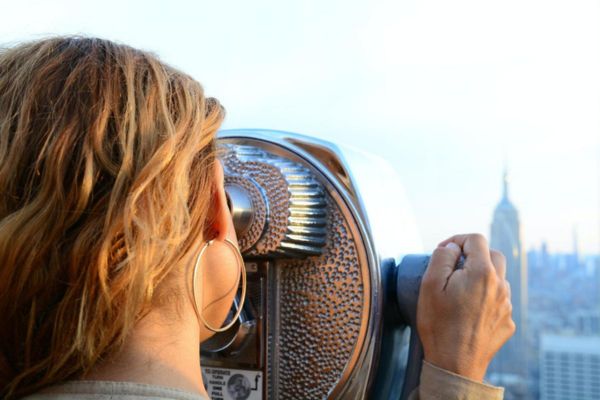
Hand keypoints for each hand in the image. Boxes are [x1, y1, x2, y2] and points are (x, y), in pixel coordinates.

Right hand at [416, 233, 515, 381]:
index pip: (476, 239)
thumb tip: (453, 247)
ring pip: (498, 278)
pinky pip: (499, 300)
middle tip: (453, 266)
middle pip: (493, 255)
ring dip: (481, 276)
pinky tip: (468, 310)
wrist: (455, 365)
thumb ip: (442, 257)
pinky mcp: (507, 322)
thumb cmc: (439, 325)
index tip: (443, 251)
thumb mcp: (430, 285)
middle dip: (473, 254)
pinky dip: (485, 297)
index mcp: (482, 273)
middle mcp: (500, 286)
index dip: (457, 240)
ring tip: (459, 290)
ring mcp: (506, 305)